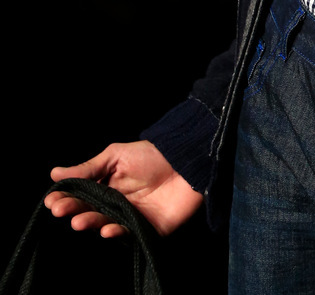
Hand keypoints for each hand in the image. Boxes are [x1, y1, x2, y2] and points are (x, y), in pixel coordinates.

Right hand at [44, 140, 203, 237]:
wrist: (186, 161)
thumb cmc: (152, 155)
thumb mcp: (117, 156)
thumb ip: (89, 167)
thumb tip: (55, 173)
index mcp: (106, 185)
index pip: (81, 194)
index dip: (66, 197)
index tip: (52, 200)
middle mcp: (115, 203)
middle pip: (89, 210)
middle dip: (73, 210)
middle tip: (60, 210)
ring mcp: (129, 217)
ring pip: (104, 223)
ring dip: (90, 223)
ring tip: (79, 220)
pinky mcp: (146, 229)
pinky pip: (127, 234)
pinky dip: (115, 232)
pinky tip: (105, 229)